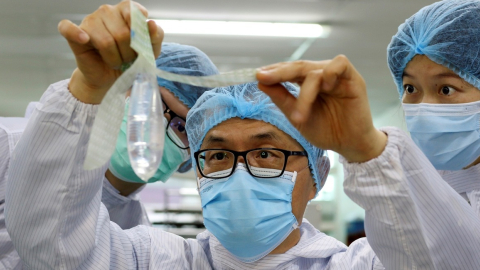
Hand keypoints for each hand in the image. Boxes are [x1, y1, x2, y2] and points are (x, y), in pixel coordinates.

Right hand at [58, 1, 163, 103]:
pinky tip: (85, 39)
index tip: (140, 46)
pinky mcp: (74, 34)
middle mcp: (107, 11)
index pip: (134, 12)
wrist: (112, 77)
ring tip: (115, 62)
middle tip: (127, 60)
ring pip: (106, 41)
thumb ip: (156, 36)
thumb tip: (152, 24)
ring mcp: (90, 20)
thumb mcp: (150, 51)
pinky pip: (68, 28)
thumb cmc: (131, 60)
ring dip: (114, 59)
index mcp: (126, 10)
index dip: (139, 34)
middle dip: (128, 53)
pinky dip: (75, 33)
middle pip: (122, 33)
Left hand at [256, 55, 386, 162]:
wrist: (349, 146)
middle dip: (279, 72)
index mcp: (308, 82)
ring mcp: (337, 76)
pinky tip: (325, 87)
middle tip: (263, 78)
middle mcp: (322, 75)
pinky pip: (340, 64)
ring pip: (314, 71)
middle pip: (298, 66)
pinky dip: (329, 73)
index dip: (273, 71)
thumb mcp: (297, 116)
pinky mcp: (353, 79)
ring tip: (300, 116)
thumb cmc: (326, 130)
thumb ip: (282, 99)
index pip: (289, 70)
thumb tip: (261, 82)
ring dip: (305, 93)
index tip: (256, 75)